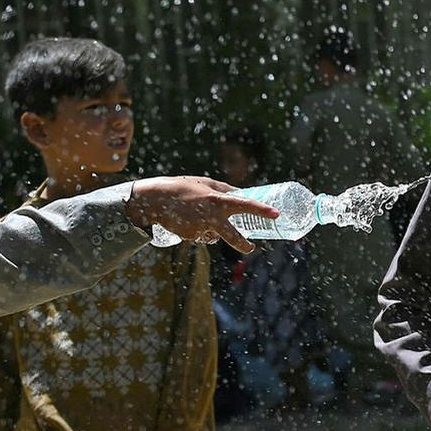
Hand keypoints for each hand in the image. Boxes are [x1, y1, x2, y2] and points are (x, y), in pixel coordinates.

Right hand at [125, 177, 279, 253]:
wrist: (154, 199)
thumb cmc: (183, 187)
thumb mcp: (206, 183)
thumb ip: (225, 190)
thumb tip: (243, 193)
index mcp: (216, 200)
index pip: (244, 205)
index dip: (261, 210)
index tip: (276, 214)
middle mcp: (210, 216)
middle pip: (232, 237)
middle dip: (243, 244)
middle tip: (251, 247)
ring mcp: (200, 229)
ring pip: (215, 235)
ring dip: (213, 229)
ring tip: (197, 215)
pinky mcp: (190, 237)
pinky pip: (203, 236)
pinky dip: (200, 230)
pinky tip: (188, 220)